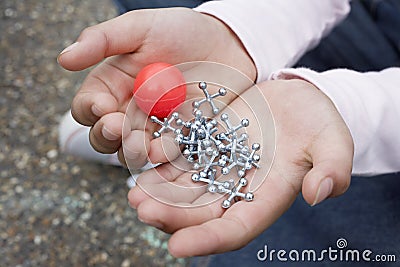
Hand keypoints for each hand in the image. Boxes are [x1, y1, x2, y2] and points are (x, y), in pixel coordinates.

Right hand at [57, 8, 255, 167]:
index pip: (88, 107)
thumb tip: (63, 59)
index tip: (101, 106)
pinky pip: (167, 155)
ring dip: (133, 151)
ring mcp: (156, 128)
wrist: (227, 44)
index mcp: (112, 86)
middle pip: (106, 136)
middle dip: (108, 136)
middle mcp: (129, 111)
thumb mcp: (141, 27)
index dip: (90, 110)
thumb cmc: (182, 30)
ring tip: (140, 145)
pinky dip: (163, 156)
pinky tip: (165, 150)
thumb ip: (103, 41)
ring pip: (133, 151)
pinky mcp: (182, 139)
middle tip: (117, 127)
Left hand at [127, 79, 353, 256]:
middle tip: (142, 212)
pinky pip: (180, 157)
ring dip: (158, 195)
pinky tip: (141, 161)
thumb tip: (321, 194)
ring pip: (184, 189)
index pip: (236, 228)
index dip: (208, 239)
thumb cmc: (319, 121)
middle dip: (171, 216)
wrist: (299, 97)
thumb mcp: (333, 141)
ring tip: (133, 195)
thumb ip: (332, 167)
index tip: (177, 247)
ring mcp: (220, 165)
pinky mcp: (207, 142)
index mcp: (266, 196)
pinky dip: (160, 163)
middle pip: (200, 212)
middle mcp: (238, 188)